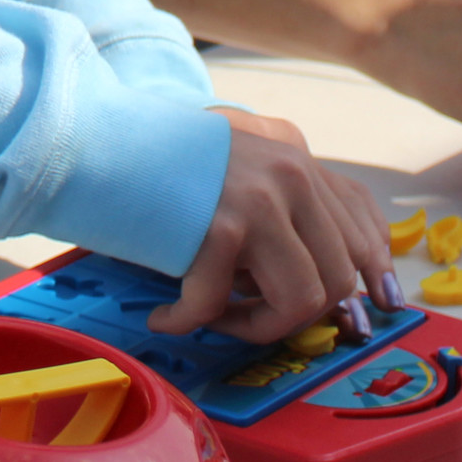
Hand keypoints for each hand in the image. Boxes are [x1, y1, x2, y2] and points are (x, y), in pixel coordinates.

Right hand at [152, 110, 390, 342]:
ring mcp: (260, 198)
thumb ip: (279, 206)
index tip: (359, 314)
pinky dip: (189, 320)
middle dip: (295, 315)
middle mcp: (290, 172)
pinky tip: (166, 316)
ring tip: (211, 316)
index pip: (362, 221)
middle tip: (246, 319)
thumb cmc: (152, 163)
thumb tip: (334, 285)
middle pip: (339, 274)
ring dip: (255, 326)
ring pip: (302, 299)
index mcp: (294, 155)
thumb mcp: (232, 168)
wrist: (92, 135)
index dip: (369, 274)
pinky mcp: (221, 226)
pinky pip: (222, 304)